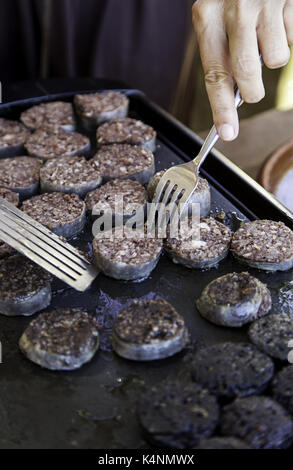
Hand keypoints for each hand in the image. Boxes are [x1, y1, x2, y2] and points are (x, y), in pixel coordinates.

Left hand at [192, 0, 292, 140]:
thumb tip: (234, 98)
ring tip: (265, 31)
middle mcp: (234, 8)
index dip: (222, 109)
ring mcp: (266, 1)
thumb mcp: (215, 17)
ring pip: (276, 59)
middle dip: (252, 91)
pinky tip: (278, 15)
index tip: (228, 134)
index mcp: (206, 16)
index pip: (214, 74)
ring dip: (273, 54)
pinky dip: (287, 32)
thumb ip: (222, 54)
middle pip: (247, 75)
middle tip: (252, 90)